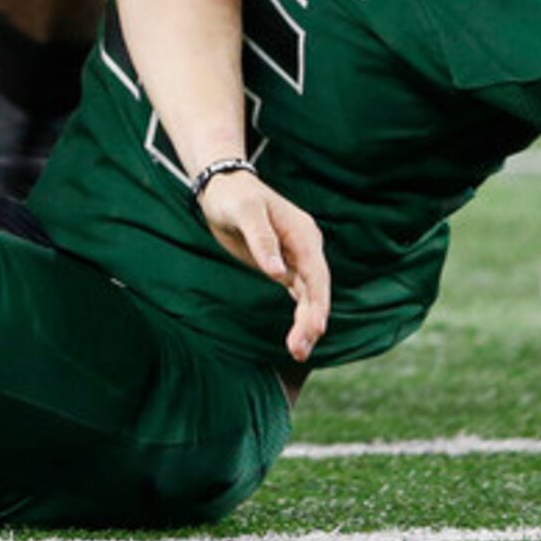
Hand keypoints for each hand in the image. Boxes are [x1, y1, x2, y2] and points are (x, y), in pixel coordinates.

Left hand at [196, 169, 330, 361]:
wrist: (222, 188)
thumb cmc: (234, 196)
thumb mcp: (245, 212)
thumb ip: (262, 240)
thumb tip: (278, 273)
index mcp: (303, 234)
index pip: (316, 274)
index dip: (318, 303)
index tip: (315, 328)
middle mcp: (305, 247)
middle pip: (316, 290)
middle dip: (311, 320)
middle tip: (299, 350)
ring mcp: (296, 258)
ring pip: (308, 296)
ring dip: (306, 323)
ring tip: (298, 352)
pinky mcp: (283, 266)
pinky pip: (298, 294)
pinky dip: (300, 314)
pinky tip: (299, 337)